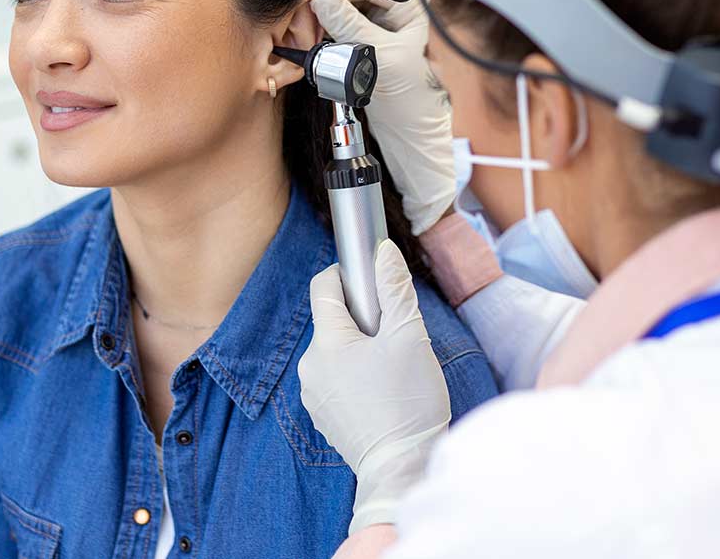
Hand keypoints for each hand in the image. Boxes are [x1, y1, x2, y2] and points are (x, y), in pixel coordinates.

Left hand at [299, 239, 449, 535]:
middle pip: (332, 322)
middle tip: (394, 339)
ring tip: (391, 371)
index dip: (348, 276)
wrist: (402, 468)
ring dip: (359, 351)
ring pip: (335, 352)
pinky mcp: (322, 417)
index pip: (323, 287)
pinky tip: (381, 394)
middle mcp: (309, 366)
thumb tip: (383, 251)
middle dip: (362, 321)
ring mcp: (312, 394)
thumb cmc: (409, 402)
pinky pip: (335, 380)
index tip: (373, 285)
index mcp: (326, 342)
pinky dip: (355, 377)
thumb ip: (395, 290)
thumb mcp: (410, 338)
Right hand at [312, 0, 454, 234]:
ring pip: (341, 2)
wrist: (408, 125)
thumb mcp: (382, 57)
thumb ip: (351, 26)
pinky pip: (337, 20)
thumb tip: (322, 0)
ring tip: (310, 31)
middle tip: (309, 17)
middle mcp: (394, 7)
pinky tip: (314, 37)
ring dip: (322, 14)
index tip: (318, 1)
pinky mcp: (362, 34)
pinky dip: (323, 27)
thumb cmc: (409, 94)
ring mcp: (377, 20)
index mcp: (410, 5)